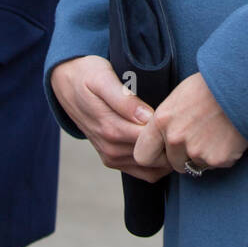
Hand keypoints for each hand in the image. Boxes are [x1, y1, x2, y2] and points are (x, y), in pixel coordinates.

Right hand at [50, 55, 171, 182]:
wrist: (66, 83)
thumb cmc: (87, 74)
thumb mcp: (103, 78)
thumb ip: (124, 100)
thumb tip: (146, 118)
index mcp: (111, 129)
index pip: (152, 141)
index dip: (170, 130)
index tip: (179, 114)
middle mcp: (111, 149)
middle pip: (155, 157)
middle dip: (172, 143)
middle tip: (182, 122)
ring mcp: (112, 158)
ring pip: (151, 169)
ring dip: (167, 154)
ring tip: (175, 129)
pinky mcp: (113, 160)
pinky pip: (143, 172)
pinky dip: (157, 163)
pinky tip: (164, 141)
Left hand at [133, 72, 247, 174]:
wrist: (243, 83)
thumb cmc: (211, 84)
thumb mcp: (179, 96)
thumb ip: (167, 121)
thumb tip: (162, 139)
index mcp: (162, 120)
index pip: (142, 155)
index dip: (154, 157)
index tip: (164, 153)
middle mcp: (175, 139)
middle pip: (173, 163)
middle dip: (184, 156)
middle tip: (200, 137)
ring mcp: (197, 151)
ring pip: (195, 165)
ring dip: (204, 154)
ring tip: (217, 131)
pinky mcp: (218, 159)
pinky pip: (216, 164)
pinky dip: (223, 154)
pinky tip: (229, 135)